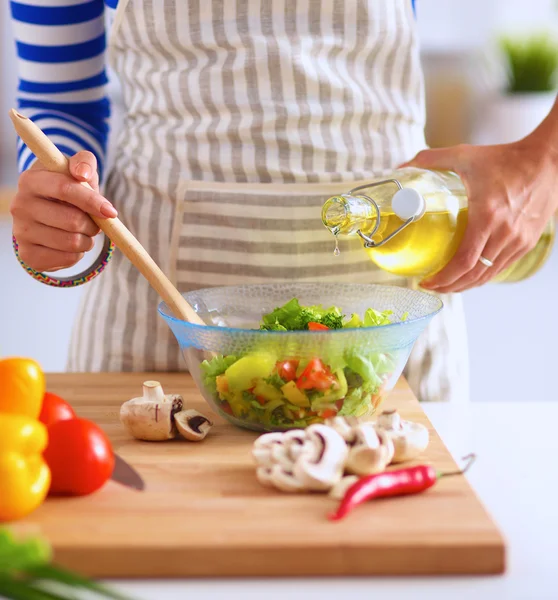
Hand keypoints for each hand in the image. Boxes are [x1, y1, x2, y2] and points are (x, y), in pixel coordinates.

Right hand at [10, 151, 116, 272]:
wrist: (49, 212)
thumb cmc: (69, 187)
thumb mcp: (77, 170)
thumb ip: (84, 163)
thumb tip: (82, 174)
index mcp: (31, 180)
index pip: (65, 189)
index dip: (92, 201)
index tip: (111, 212)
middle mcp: (20, 205)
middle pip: (72, 220)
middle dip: (93, 224)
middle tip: (94, 222)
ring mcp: (21, 232)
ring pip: (72, 242)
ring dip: (88, 240)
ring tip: (83, 232)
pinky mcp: (28, 255)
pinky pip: (68, 259)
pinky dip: (79, 254)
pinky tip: (71, 244)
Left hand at [402, 137, 557, 292]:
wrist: (547, 160)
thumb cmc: (506, 158)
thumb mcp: (465, 155)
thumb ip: (431, 159)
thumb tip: (402, 166)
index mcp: (488, 216)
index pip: (464, 261)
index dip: (443, 278)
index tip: (426, 281)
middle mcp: (505, 233)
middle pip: (474, 275)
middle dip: (450, 287)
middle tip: (431, 286)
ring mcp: (519, 241)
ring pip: (488, 275)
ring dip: (465, 285)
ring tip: (446, 284)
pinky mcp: (527, 242)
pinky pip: (501, 267)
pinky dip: (482, 275)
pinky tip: (468, 274)